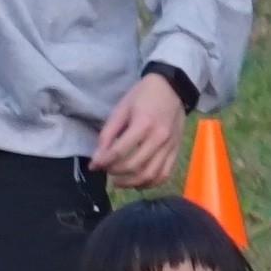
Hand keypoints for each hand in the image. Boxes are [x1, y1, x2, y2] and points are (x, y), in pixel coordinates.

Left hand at [89, 71, 192, 191]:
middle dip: (115, 172)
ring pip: (150, 175)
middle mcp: (159, 138)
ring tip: (119, 181)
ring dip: (131, 183)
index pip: (120, 151)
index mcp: (143, 124)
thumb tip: (97, 157)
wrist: (172, 87)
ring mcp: (170, 146)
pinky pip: (165, 174)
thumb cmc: (143, 95)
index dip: (104, 161)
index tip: (94, 165)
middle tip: (106, 169)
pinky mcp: (176, 150)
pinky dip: (150, 183)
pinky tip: (138, 182)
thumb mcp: (121, 108)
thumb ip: (108, 133)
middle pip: (134, 165)